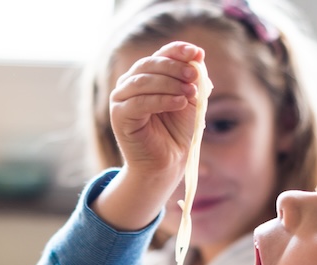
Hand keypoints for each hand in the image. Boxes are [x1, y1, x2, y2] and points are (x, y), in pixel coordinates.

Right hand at [98, 41, 205, 229]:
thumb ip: (192, 78)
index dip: (178, 50)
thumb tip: (197, 57)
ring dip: (169, 84)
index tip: (197, 54)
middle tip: (194, 76)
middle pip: (150, 64)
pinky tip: (179, 103)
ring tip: (190, 94)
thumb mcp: (190, 100)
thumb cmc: (177, 132)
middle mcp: (130, 83)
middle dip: (175, 68)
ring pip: (143, 81)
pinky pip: (139, 102)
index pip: (160, 54)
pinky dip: (161, 100)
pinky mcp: (119, 116)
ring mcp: (121, 99)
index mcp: (146, 75)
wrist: (166, 163)